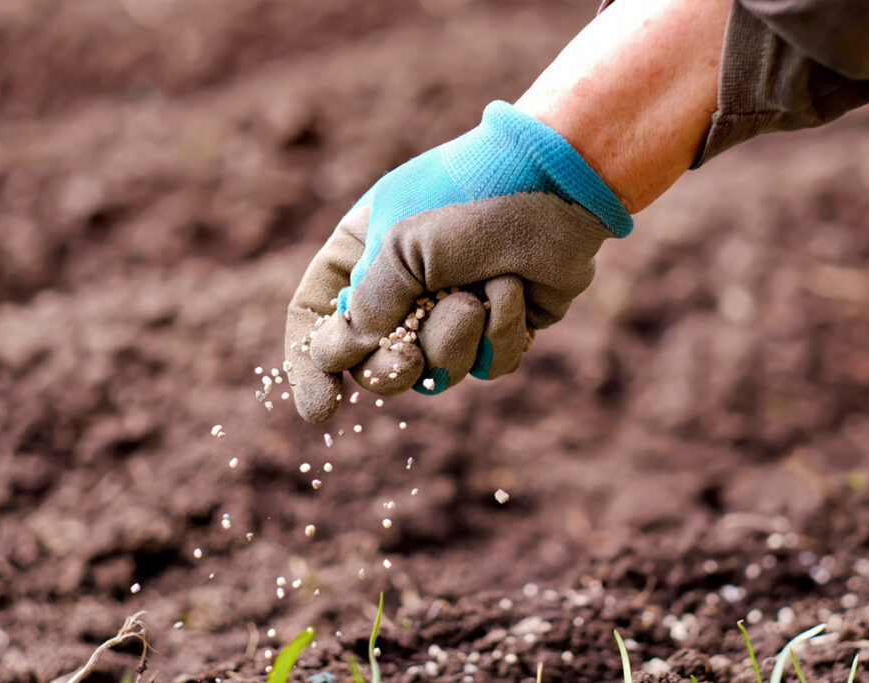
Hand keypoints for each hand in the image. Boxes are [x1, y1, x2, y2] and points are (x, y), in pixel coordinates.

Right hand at [284, 101, 631, 422]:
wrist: (557, 182)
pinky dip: (500, 333)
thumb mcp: (401, 246)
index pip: (316, 318)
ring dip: (454, 339)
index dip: (311, 367)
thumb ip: (368, 306)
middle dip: (391, 370)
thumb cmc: (470, 197)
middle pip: (373, 363)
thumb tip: (338, 357)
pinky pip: (488, 366)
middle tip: (406, 363)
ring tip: (475, 294)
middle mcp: (402, 289)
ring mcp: (452, 311)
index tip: (322, 409)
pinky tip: (513, 289)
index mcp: (361, 255)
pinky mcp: (500, 327)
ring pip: (436, 373)